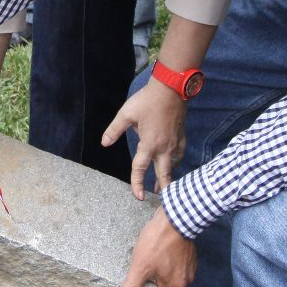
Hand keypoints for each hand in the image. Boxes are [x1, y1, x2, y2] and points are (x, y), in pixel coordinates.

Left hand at [101, 77, 187, 200]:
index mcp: (149, 144)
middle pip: (164, 173)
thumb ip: (114, 130)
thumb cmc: (147, 101)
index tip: (138, 196)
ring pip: (174, 164)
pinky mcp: (181, 135)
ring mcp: (174, 142)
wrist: (171, 89)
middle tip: (158, 197)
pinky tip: (174, 161)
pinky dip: (176, 161)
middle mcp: (164, 147)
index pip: (140, 169)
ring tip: (165, 182)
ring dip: (169, 174)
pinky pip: (180, 154)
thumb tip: (104, 143)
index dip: (137, 184)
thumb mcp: (126, 114)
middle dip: (162, 187)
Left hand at [118, 208, 195, 286]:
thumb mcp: (139, 267)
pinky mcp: (188, 257)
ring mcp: (188, 269)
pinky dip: (164, 271)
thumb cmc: (158, 243)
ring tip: (144, 278)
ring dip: (158, 283)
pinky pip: (175, 270)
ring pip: (170, 282)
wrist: (177, 218)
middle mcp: (184, 282)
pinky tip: (155, 263)